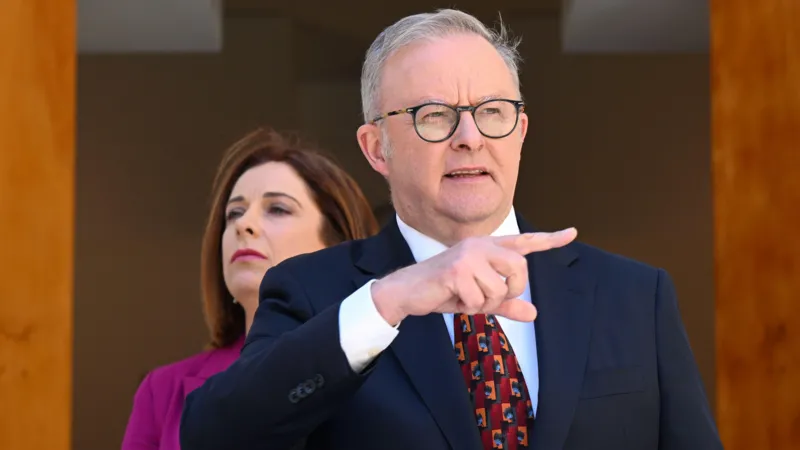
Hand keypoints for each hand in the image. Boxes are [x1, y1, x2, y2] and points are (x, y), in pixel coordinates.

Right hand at [371, 228, 576, 324]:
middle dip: (511, 290)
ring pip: (499, 289)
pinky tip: (453, 298)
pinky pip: (479, 298)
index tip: (572, 233)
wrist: (409, 292)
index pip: (523, 242)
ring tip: (464, 298)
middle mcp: (480, 245)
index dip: (549, 240)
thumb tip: (534, 314)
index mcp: (487, 247)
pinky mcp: (457, 270)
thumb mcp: (479, 300)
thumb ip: (506, 305)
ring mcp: (468, 255)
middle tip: (491, 298)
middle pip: (520, 268)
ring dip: (484, 304)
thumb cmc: (444, 291)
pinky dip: (468, 307)